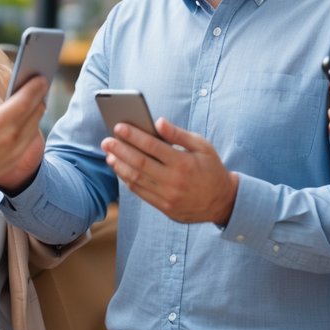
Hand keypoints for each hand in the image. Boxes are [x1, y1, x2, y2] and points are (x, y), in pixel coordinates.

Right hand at [0, 79, 48, 202]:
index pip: (23, 101)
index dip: (34, 87)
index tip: (41, 77)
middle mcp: (11, 137)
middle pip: (34, 111)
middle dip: (40, 95)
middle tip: (42, 82)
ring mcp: (13, 151)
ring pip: (34, 126)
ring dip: (38, 110)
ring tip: (37, 99)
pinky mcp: (12, 161)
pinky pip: (30, 139)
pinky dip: (33, 126)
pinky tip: (28, 122)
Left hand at [102, 119, 238, 224]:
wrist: (223, 201)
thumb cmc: (211, 168)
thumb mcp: (202, 146)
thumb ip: (178, 134)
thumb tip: (158, 121)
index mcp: (184, 163)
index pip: (152, 146)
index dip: (133, 135)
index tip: (118, 127)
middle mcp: (174, 181)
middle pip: (139, 163)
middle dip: (120, 150)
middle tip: (106, 141)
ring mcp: (168, 197)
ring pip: (136, 180)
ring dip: (120, 166)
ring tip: (110, 155)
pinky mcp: (165, 208)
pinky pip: (141, 193)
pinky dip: (128, 180)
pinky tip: (121, 169)